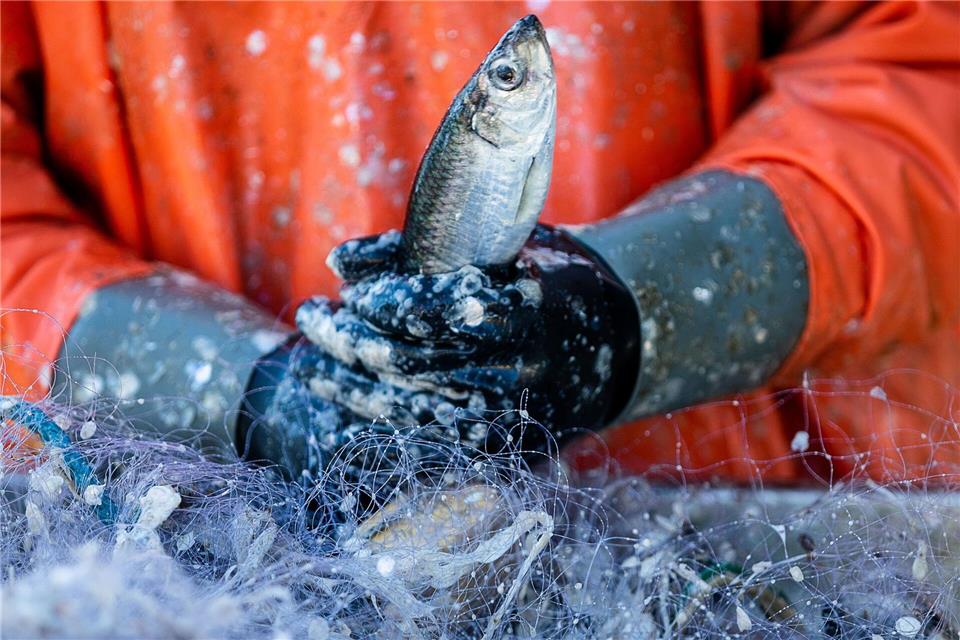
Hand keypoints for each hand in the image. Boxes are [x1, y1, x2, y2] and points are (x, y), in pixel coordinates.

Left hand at [295, 226, 639, 448]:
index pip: (441, 308)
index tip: (352, 292)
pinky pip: (427, 441)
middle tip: (311, 317)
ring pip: (411, 407)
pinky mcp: (503, 444)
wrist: (621, 346)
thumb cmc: (549, 280)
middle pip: (414, 361)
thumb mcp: (502, 247)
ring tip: (312, 362)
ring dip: (350, 386)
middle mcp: (520, 367)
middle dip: (349, 340)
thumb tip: (337, 261)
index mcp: (527, 309)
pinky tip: (344, 404)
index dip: (388, 301)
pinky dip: (379, 423)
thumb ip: (422, 248)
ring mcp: (511, 413)